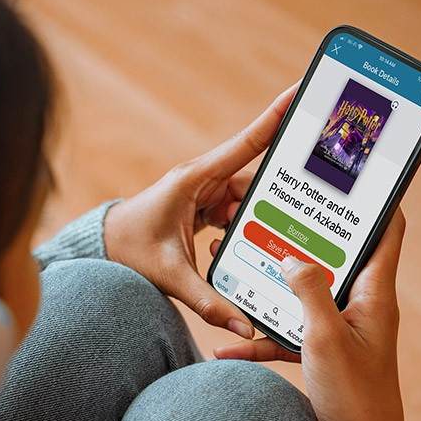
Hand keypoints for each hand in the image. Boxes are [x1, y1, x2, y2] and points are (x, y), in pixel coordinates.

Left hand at [103, 85, 296, 338]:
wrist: (103, 251)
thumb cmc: (128, 252)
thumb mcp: (169, 276)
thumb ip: (208, 301)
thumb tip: (245, 325)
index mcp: (194, 179)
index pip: (244, 145)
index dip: (273, 119)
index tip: (299, 94)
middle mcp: (202, 180)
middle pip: (253, 179)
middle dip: (282, 189)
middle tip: (318, 193)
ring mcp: (204, 193)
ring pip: (248, 200)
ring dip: (263, 217)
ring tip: (292, 232)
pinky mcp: (204, 207)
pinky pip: (236, 212)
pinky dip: (248, 226)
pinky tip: (262, 243)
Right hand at [215, 210, 407, 420]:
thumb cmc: (355, 396)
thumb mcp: (327, 337)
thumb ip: (308, 292)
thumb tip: (292, 257)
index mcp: (373, 294)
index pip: (385, 234)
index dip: (371, 205)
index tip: (341, 183)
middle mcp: (356, 305)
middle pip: (329, 259)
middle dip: (295, 238)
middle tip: (264, 216)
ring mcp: (336, 328)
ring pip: (298, 295)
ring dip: (267, 285)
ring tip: (232, 262)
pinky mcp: (317, 351)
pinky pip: (284, 334)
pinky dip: (258, 338)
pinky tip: (226, 346)